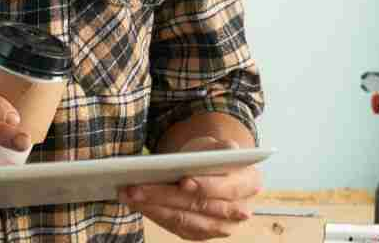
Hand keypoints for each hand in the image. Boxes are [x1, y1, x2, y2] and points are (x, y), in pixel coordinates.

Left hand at [120, 137, 262, 240]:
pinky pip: (176, 227)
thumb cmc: (213, 155)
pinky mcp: (201, 233)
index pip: (227, 189)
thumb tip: (225, 151)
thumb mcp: (218, 144)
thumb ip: (222, 148)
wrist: (211, 170)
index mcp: (249, 184)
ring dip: (154, 208)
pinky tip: (136, 204)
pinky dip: (155, 215)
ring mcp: (221, 226)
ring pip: (185, 220)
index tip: (184, 181)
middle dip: (166, 196)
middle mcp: (239, 210)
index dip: (206, 186)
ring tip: (129, 194)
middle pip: (200, 206)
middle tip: (136, 187)